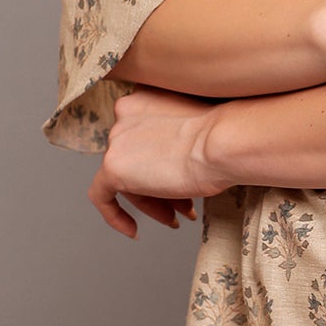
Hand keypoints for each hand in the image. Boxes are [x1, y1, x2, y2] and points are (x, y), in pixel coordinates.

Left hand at [87, 83, 229, 239]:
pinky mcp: (112, 166)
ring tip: (177, 217)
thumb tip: (173, 167)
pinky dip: (114, 215)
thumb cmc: (224, 135)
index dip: (163, 164)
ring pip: (125, 179)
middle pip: (135, 160)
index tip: (182, 180)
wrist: (224, 142)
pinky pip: (101, 196)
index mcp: (145, 96)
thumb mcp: (198, 127)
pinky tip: (132, 229)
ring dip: (152, 201)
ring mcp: (116, 139)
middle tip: (183, 206)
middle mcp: (125, 113)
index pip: (144, 137)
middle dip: (160, 186)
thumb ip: (177, 139)